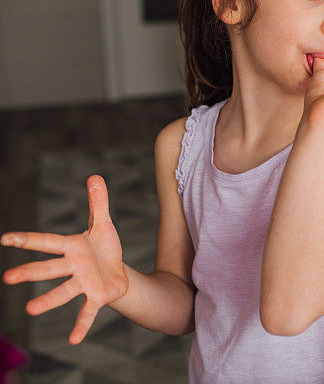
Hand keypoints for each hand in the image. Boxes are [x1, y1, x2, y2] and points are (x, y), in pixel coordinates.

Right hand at [1, 175, 128, 344]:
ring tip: (29, 311)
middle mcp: (73, 267)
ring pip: (63, 292)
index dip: (26, 239)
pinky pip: (87, 312)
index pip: (46, 242)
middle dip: (30, 272)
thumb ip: (98, 202)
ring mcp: (83, 283)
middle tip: (8, 278)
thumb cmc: (104, 248)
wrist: (119, 273)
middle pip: (49, 269)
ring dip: (48, 301)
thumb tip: (95, 176)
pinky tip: (73, 340)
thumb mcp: (103, 224)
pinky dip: (81, 325)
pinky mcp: (97, 297)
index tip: (4, 238)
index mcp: (71, 247)